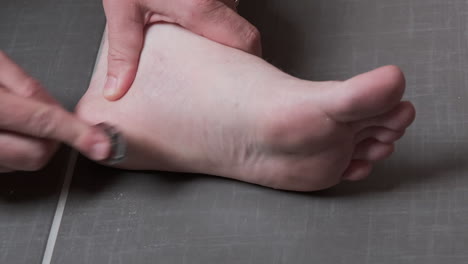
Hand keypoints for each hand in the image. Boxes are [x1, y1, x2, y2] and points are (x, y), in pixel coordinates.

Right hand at [0, 51, 110, 172]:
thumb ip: (25, 86)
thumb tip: (55, 107)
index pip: (43, 123)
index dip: (78, 134)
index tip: (101, 145)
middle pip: (38, 154)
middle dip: (53, 140)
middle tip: (44, 118)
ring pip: (21, 165)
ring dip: (31, 145)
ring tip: (13, 120)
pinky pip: (3, 168)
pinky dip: (13, 153)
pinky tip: (4, 133)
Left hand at [103, 0, 261, 100]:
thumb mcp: (122, 9)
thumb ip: (123, 52)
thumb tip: (118, 88)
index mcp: (198, 6)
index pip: (245, 39)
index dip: (250, 61)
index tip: (242, 77)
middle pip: (243, 30)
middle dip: (236, 52)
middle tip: (219, 69)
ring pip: (233, 16)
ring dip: (223, 32)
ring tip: (202, 47)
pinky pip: (224, 4)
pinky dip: (215, 17)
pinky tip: (197, 24)